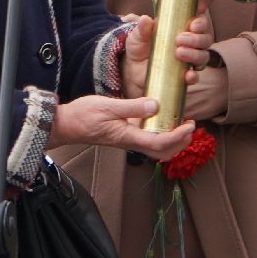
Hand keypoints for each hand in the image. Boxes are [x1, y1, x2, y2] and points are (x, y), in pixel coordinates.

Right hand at [48, 95, 194, 159]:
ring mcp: (128, 139)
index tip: (190, 124)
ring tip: (182, 124)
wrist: (65, 124)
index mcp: (128, 136)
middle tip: (191, 126)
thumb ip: (133, 107)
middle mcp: (130, 141)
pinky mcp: (124, 134)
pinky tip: (163, 119)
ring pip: (156, 147)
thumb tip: (156, 105)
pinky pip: (148, 138)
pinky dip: (161, 133)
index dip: (178, 136)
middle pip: (162, 152)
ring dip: (173, 140)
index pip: (160, 144)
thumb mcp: (108, 106)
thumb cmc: (83, 115)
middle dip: (181, 142)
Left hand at [122, 12, 213, 98]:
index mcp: (183, 27)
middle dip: (196, 38)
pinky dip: (194, 75)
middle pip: (205, 38)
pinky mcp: (184, 76)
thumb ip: (143, 28)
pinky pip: (195, 76)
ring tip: (179, 53)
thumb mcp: (139, 35)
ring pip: (203, 55)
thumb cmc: (140, 46)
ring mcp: (190, 60)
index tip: (194, 20)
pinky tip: (188, 74)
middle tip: (180, 39)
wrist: (134, 70)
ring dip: (195, 54)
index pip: (200, 20)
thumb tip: (145, 19)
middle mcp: (191, 43)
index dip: (201, 19)